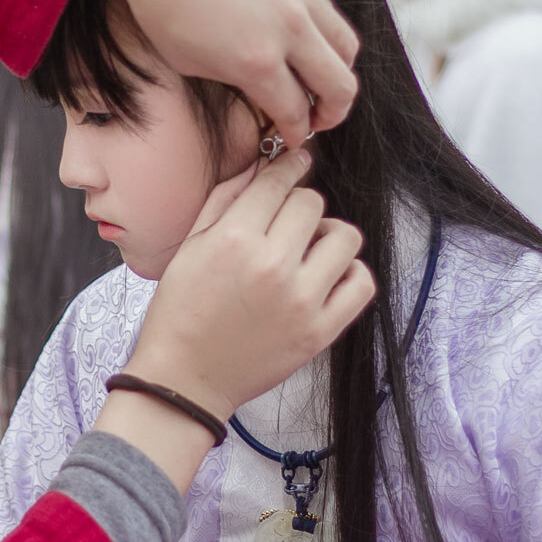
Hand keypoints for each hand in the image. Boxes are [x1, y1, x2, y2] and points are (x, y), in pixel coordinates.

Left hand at [92, 0, 358, 151]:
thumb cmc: (160, 0)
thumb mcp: (189, 60)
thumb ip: (234, 80)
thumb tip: (263, 89)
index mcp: (256, 62)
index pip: (296, 112)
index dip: (295, 133)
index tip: (291, 137)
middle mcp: (288, 30)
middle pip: (340, 87)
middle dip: (332, 114)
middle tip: (316, 120)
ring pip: (347, 48)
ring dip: (340, 74)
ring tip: (319, 82)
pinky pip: (331, 14)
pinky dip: (329, 39)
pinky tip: (305, 44)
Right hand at [127, 150, 373, 422]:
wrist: (185, 379)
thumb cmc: (181, 312)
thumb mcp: (190, 247)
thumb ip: (224, 200)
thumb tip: (260, 165)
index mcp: (234, 240)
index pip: (277, 182)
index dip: (287, 167)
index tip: (295, 162)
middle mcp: (271, 265)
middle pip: (311, 203)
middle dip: (299, 205)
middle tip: (286, 222)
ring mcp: (301, 300)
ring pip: (344, 237)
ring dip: (327, 236)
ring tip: (307, 250)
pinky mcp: (320, 331)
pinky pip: (360, 283)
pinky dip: (349, 273)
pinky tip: (325, 276)